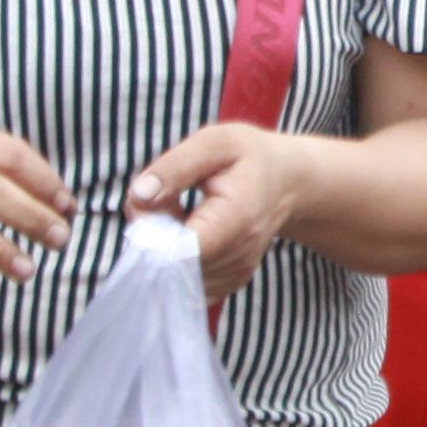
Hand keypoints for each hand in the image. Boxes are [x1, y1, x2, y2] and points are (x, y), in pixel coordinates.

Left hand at [129, 120, 314, 299]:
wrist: (287, 181)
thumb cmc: (249, 158)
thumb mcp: (214, 144)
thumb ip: (174, 167)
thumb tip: (138, 195)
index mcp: (236, 220)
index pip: (179, 250)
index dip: (150, 229)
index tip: (147, 200)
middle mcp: (239, 256)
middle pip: (172, 263)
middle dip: (152, 234)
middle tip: (162, 198)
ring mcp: (234, 274)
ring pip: (175, 275)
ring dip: (163, 247)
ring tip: (177, 211)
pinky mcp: (228, 283)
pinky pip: (186, 281)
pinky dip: (175, 260)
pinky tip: (185, 231)